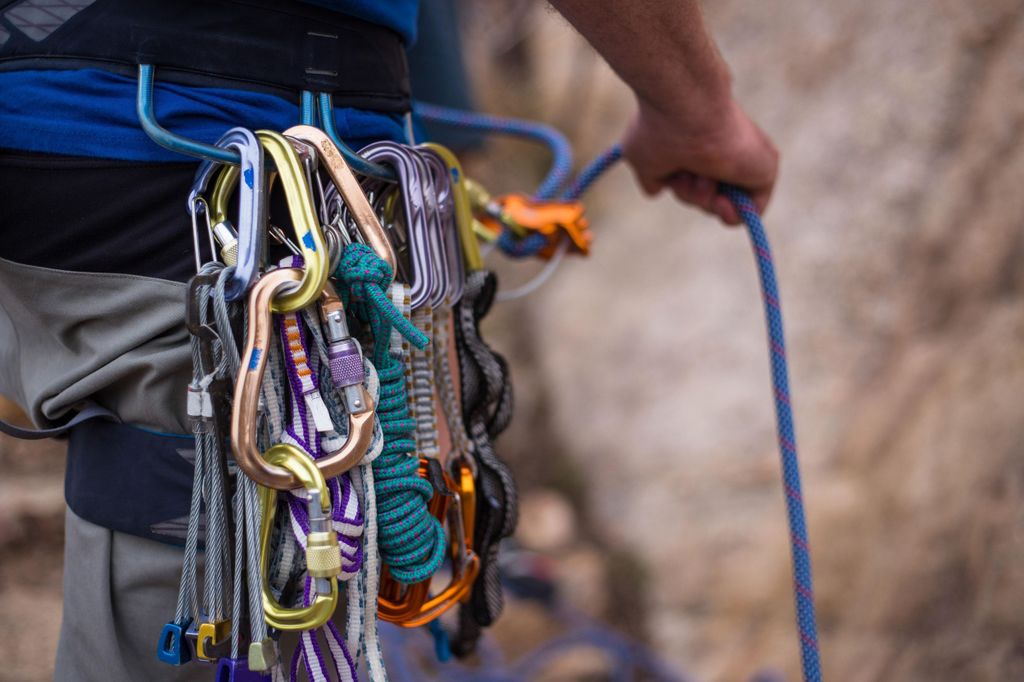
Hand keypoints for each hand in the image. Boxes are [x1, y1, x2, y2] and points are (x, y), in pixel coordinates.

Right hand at [621, 97, 778, 224]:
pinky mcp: (764, 170)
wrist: (686, 104)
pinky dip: (732, 214)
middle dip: (689, 194)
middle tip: (685, 175)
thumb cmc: (659, 127)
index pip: (695, 179)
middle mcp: (724, 150)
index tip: (671, 180)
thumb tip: (657, 188)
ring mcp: (744, 160)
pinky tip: (721, 199)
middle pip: (707, 195)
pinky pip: (751, 211)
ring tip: (699, 174)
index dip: (683, 188)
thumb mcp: (642, 158)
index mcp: (700, 144)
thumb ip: (652, 176)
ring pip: (722, 204)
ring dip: (702, 199)